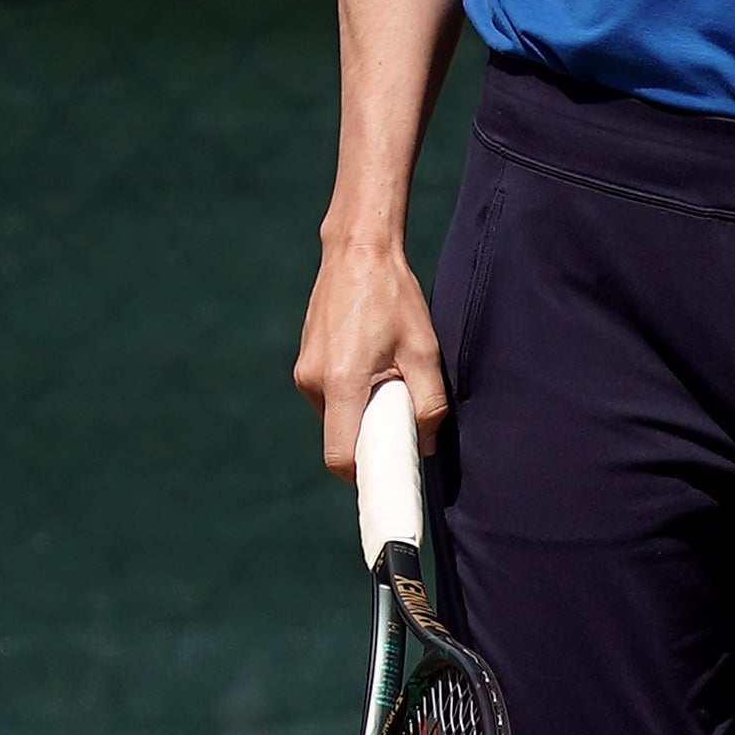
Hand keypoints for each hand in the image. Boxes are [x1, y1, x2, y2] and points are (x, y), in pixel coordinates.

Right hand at [294, 238, 447, 473]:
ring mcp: (305, 371)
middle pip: (340, 438)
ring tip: (391, 382)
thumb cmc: (394, 299)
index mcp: (341, 382)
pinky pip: (331, 397)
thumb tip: (425, 444)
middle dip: (372, 441)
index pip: (340, 455)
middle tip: (404, 424)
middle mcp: (313, 380)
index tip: (388, 481)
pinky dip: (353, 398)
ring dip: (363, 415)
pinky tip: (375, 368)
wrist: (358, 252)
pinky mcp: (306, 362)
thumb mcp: (424, 351)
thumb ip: (429, 403)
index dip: (364, 476)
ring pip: (336, 417)